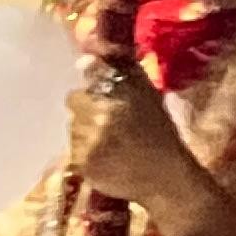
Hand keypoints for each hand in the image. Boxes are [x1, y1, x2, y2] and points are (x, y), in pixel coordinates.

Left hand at [70, 66, 202, 214]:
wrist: (163, 177)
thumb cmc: (159, 133)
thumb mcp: (149, 96)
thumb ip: (121, 73)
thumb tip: (84, 58)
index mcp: (119, 96)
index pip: (87, 83)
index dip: (92, 90)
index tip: (100, 96)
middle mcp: (100, 116)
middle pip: (75, 104)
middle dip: (87, 110)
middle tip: (107, 122)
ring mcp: (89, 141)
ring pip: (72, 127)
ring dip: (85, 131)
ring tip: (107, 141)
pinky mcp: (82, 163)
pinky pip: (73, 150)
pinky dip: (86, 152)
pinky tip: (105, 157)